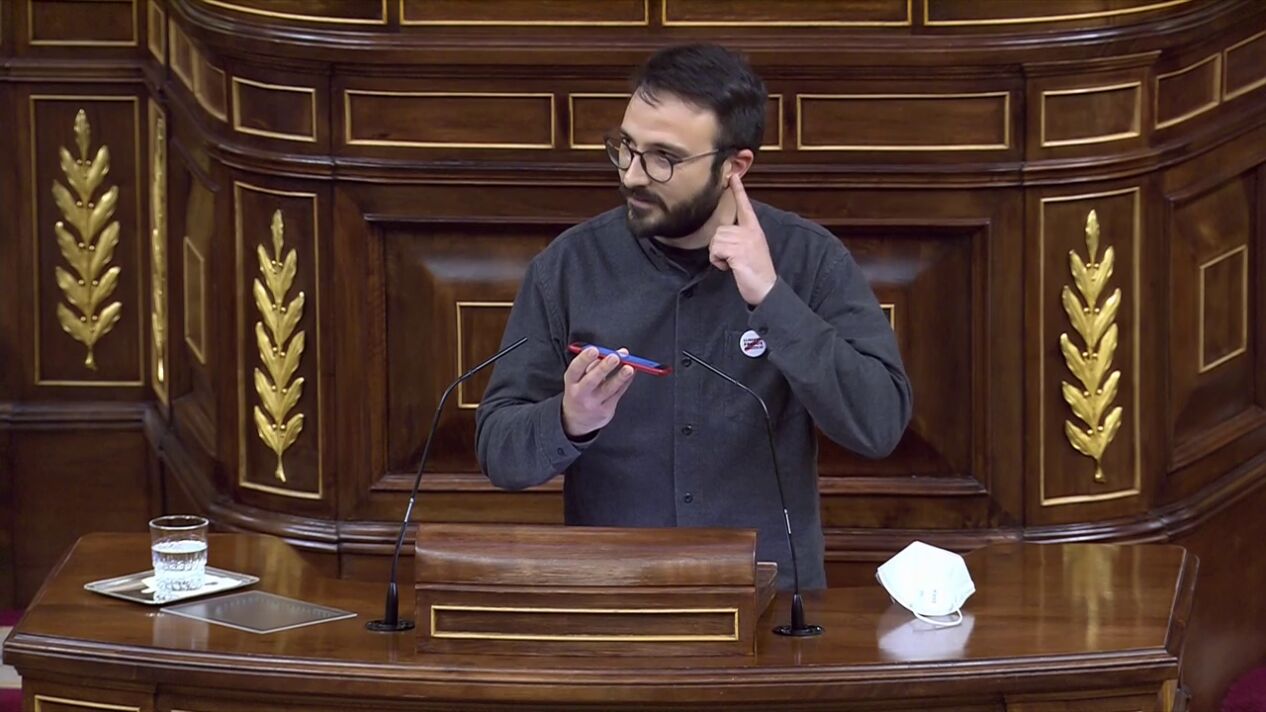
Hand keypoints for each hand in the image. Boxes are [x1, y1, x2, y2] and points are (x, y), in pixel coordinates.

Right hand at [561, 347, 635, 437]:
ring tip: (629, 368)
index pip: (575, 369)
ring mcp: (593, 404)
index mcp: (571, 382)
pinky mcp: (605, 411)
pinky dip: (626, 382)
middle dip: (604, 367)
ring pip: (608, 389)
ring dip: (620, 377)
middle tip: (615, 357)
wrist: (577, 421)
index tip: (594, 350)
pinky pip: (618, 394)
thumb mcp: (578, 379)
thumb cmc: (580, 393)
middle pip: (592, 380)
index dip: (584, 359)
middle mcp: (580, 394)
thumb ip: (593, 364)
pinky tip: (632, 373)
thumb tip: (613, 352)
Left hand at [710, 174, 776, 305]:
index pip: (745, 206)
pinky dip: (718, 262)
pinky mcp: (738, 251)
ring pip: (715, 240)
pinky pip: (715, 251)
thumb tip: (723, 237)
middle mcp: (750, 231)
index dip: (739, 190)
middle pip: (720, 230)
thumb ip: (740, 238)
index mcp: (754, 229)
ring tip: (732, 263)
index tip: (733, 175)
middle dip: (719, 247)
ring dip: (718, 255)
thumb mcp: (751, 249)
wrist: (766, 288)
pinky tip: (730, 267)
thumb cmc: (756, 272)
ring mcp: (744, 241)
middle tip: (732, 259)